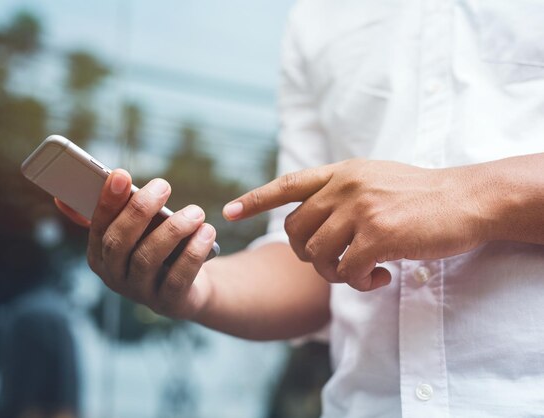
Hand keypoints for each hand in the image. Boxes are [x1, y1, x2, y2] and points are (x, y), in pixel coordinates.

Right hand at [56, 169, 216, 318]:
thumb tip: (61, 199)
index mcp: (99, 255)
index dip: (108, 200)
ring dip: (173, 230)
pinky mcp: (168, 303)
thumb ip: (109, 213)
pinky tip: (207, 231)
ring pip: (149, 258)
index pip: (98, 226)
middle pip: (119, 242)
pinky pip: (179, 277)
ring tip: (195, 211)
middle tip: (163, 185)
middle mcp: (114, 277)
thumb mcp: (134, 232)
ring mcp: (140, 293)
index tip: (121, 174)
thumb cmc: (155, 249)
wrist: (186, 290)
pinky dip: (194, 252)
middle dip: (140, 210)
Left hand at [223, 159, 487, 290]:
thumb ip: (343, 192)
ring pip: (316, 254)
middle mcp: (345, 186)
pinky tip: (381, 279)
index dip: (256, 199)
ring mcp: (359, 209)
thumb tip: (313, 224)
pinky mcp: (378, 234)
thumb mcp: (375, 179)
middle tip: (335, 264)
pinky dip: (359, 284)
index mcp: (342, 172)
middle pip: (295, 230)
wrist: (466, 199)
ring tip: (360, 274)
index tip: (229, 211)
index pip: (288, 184)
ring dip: (334, 274)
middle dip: (305, 255)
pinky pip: (347, 271)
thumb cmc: (422, 195)